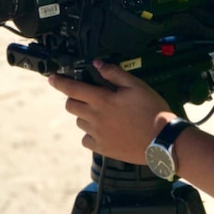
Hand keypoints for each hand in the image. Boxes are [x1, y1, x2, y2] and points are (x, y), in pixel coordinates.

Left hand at [48, 59, 174, 163]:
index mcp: (102, 100)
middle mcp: (95, 118)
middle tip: (89, 96)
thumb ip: (114, 74)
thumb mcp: (136, 86)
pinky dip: (90, 134)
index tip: (51, 78)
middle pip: (71, 106)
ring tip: (102, 113)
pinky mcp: (103, 148)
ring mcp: (98, 134)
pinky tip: (104, 130)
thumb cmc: (152, 112)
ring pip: (79, 122)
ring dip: (84, 115)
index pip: (72, 88)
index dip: (59, 82)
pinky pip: (86, 140)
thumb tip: (98, 64)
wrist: (162, 141)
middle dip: (74, 98)